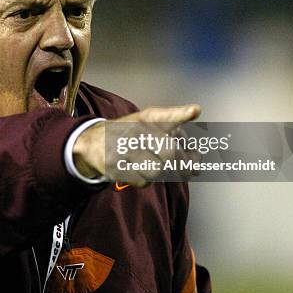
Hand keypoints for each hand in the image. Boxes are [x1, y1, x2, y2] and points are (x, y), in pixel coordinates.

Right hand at [72, 104, 200, 185]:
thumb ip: (175, 132)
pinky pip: (143, 182)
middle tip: (192, 169)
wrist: (93, 142)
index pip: (164, 116)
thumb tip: (198, 158)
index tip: (194, 111)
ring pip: (157, 170)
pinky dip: (146, 180)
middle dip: (183, 163)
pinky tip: (141, 171)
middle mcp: (134, 131)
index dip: (180, 114)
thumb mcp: (148, 123)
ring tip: (158, 165)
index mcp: (145, 118)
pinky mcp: (115, 167)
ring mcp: (123, 150)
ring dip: (163, 173)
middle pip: (169, 151)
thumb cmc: (130, 133)